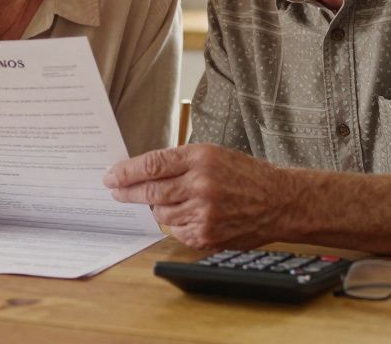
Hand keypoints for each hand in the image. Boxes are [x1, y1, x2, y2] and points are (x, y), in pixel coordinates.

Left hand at [103, 144, 284, 249]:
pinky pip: (178, 231)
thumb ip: (179, 162)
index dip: (126, 171)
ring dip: (158, 208)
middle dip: (128, 192)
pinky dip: (178, 224)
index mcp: (201, 157)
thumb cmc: (245, 175)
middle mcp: (201, 184)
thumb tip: (142, 172)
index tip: (111, 176)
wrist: (279, 201)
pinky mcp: (207, 235)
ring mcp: (204, 213)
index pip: (152, 164)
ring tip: (169, 200)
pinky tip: (191, 215)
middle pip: (151, 191)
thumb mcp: (213, 155)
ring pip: (162, 213)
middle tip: (115, 191)